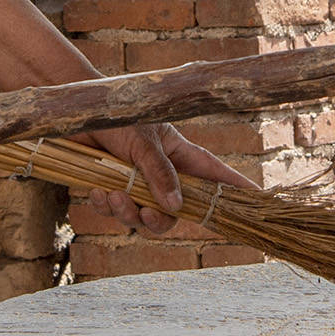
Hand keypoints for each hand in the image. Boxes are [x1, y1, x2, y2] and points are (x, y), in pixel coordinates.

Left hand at [87, 124, 246, 234]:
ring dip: (127, 213)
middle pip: (175, 213)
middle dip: (158, 220)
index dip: (237, 189)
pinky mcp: (112, 189)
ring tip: (112, 195)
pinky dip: (104, 205)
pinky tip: (96, 190)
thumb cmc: (116, 117)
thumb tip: (177, 207)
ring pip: (142, 217)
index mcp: (179, 155)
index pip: (216, 175)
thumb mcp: (142, 143)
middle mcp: (162, 174)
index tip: (259, 201)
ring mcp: (137, 183)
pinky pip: (114, 212)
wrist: (74, 115)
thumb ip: (160, 174)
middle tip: (145, 214)